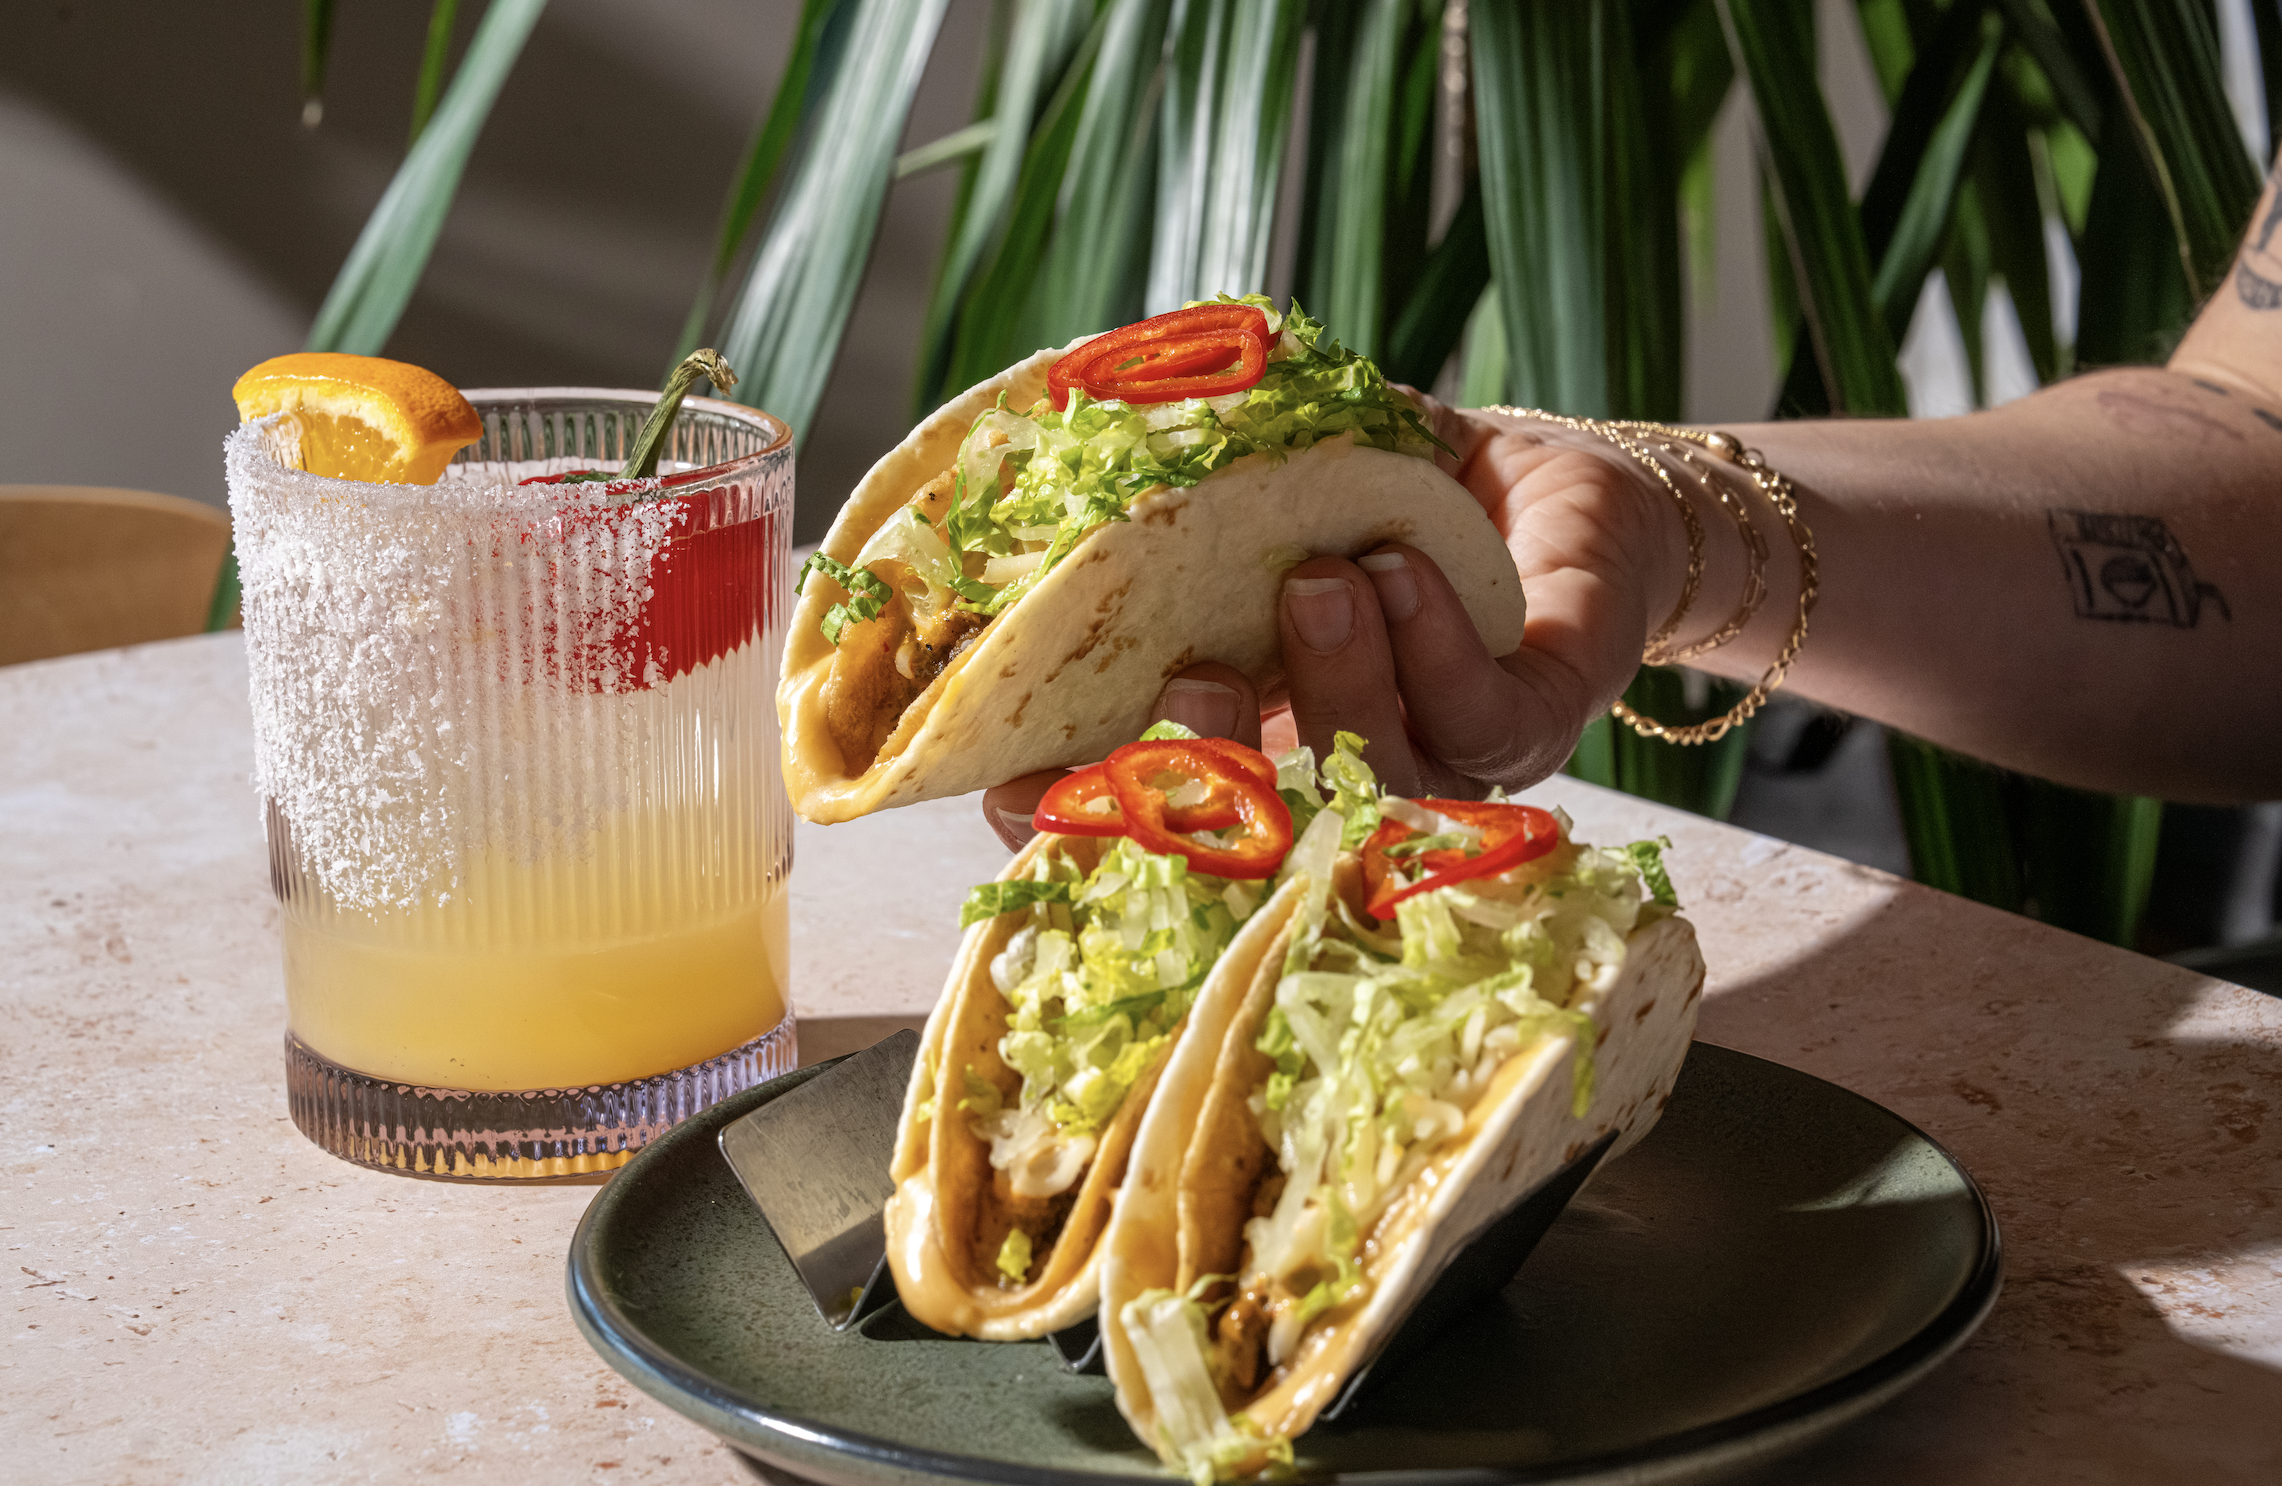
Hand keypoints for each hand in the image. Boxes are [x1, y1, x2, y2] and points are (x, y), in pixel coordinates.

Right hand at [981, 397, 1680, 847]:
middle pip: (1267, 820)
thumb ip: (1207, 460)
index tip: (1017, 790)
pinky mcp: (1541, 719)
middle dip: (1217, 763)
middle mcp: (1351, 764)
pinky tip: (1402, 567)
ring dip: (1340, 682)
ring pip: (1382, 778)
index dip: (1088, 813)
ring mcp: (1449, 757)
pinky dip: (1431, 644)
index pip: (1164, 803)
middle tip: (1197, 671)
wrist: (1582, 494)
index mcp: (1264, 725)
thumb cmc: (1419, 492)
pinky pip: (1481, 720)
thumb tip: (1092, 398)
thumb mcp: (1296, 467)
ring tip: (1322, 579)